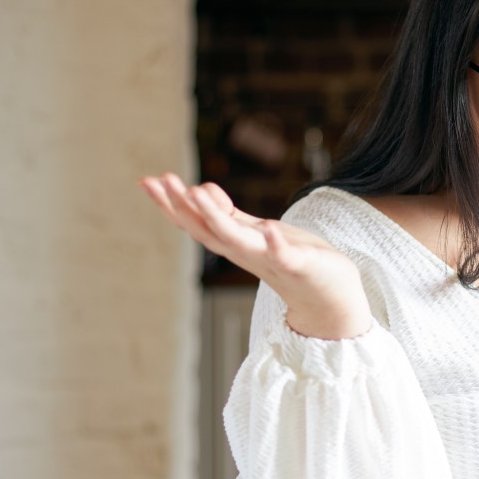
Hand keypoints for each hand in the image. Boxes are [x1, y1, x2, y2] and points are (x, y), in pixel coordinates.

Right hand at [140, 173, 371, 339]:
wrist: (330, 298)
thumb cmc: (293, 260)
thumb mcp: (256, 231)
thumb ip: (230, 215)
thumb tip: (200, 188)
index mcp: (236, 243)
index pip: (197, 223)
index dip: (172, 203)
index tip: (148, 180)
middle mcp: (247, 253)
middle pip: (207, 230)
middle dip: (182, 206)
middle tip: (159, 180)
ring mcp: (272, 260)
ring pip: (238, 240)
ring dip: (217, 218)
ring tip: (196, 192)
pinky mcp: (300, 266)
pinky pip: (286, 256)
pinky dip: (277, 245)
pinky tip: (270, 229)